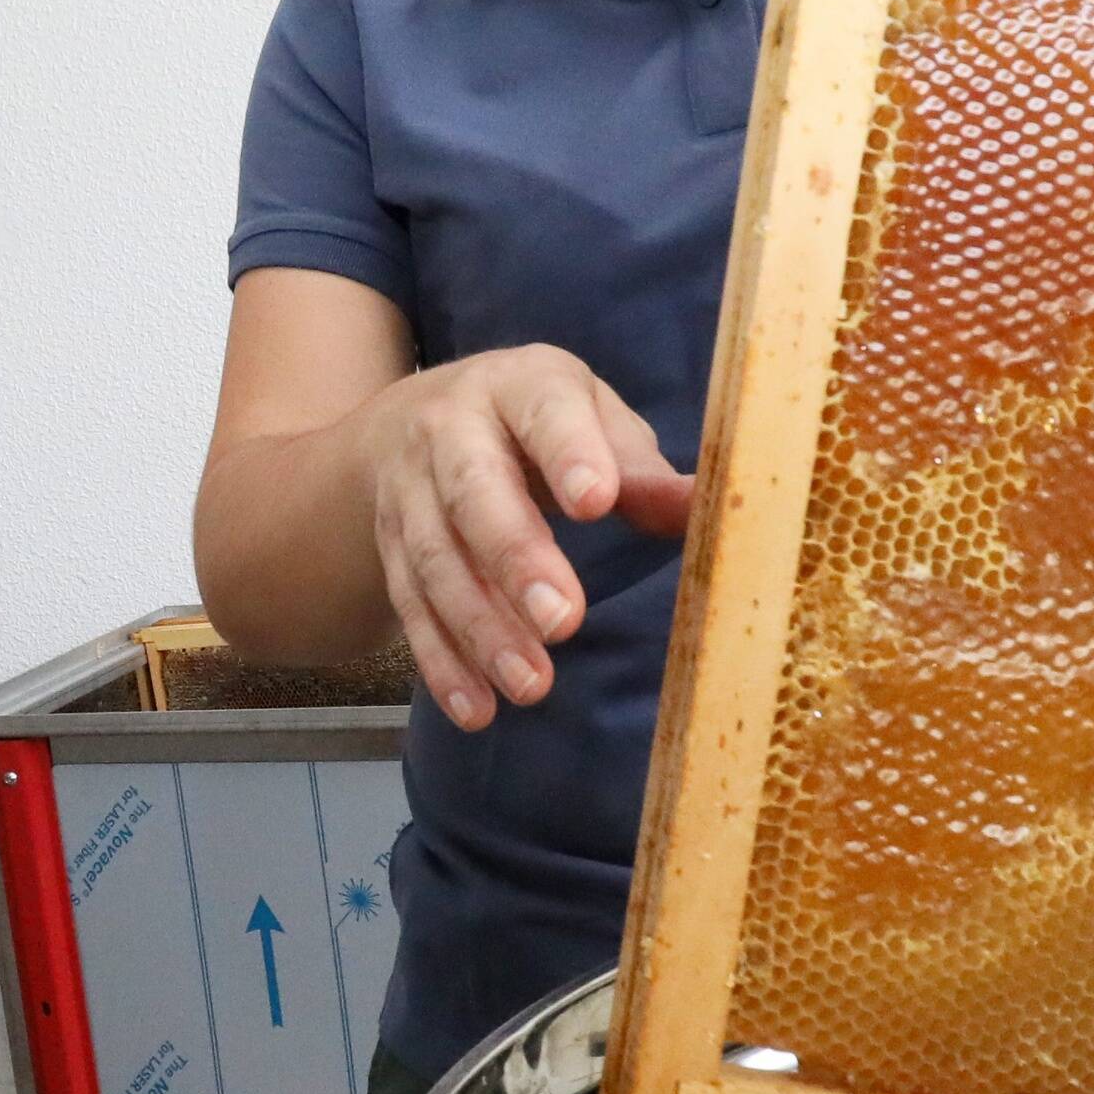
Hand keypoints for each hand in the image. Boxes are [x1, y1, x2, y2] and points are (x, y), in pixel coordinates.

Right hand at [359, 348, 693, 731]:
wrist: (414, 422)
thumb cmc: (537, 426)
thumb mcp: (590, 418)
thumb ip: (639, 467)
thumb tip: (705, 506)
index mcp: (518, 386)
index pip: (543, 411)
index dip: (569, 454)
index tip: (598, 502)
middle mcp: (449, 430)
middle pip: (474, 491)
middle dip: (515, 557)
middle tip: (562, 621)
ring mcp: (409, 491)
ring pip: (436, 560)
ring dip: (481, 628)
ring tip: (532, 685)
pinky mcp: (389, 549)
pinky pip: (409, 607)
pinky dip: (442, 662)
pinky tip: (476, 708)